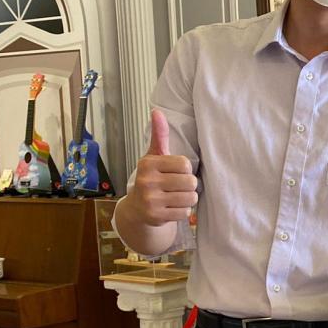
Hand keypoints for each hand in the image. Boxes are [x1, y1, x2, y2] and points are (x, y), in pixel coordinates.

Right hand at [131, 110, 197, 227]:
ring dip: (188, 199)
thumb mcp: (154, 156)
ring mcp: (150, 200)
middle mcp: (146, 181)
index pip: (185, 164)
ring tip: (175, 197)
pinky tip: (171, 208)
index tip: (174, 172)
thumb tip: (157, 111)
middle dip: (188, 185)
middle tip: (176, 187)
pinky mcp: (156, 217)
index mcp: (148, 164)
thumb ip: (159, 135)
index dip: (185, 170)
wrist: (137, 209)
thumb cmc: (151, 179)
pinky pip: (186, 213)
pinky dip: (183, 211)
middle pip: (191, 182)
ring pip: (190, 198)